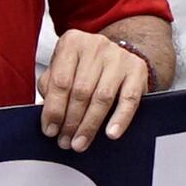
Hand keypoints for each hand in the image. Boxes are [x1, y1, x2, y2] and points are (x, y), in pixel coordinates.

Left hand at [39, 27, 154, 150]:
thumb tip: (47, 117)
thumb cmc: (84, 64)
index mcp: (72, 43)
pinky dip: (120, 119)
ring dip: (90, 125)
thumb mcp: (63, 67)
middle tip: (66, 141)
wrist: (117, 53)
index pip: (60, 81)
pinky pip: (129, 100)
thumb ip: (52, 87)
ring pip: (102, 98)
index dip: (54, 109)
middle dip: (71, 121)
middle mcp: (96, 46)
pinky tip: (111, 133)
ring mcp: (119, 57)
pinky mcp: (138, 70)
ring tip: (81, 142)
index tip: (50, 130)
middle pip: (80, 91)